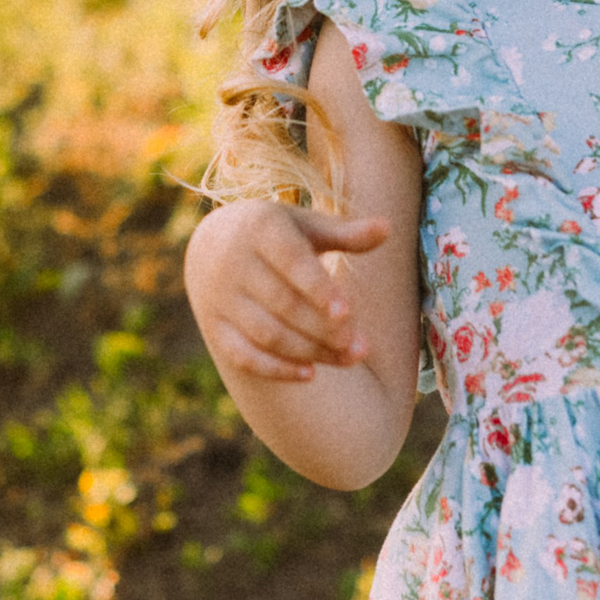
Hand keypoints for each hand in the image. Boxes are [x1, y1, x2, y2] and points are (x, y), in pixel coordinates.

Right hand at [183, 198, 388, 381]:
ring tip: (349, 359)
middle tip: (361, 347)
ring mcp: (219, 298)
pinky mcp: (214, 327)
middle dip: (323, 329)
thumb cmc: (276, 235)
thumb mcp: (306, 226)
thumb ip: (345, 232)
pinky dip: (275, 369)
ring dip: (309, 351)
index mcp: (260, 228)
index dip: (319, 289)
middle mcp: (233, 262)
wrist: (211, 245)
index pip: (291, 262)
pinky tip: (311, 374)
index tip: (348, 313)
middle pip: (283, 304)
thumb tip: (387, 228)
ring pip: (266, 333)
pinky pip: (243, 355)